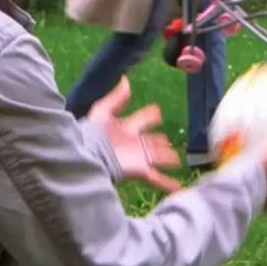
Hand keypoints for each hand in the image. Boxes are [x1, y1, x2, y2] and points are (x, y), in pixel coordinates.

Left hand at [87, 76, 181, 193]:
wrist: (88, 156)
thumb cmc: (93, 134)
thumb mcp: (103, 111)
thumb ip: (116, 97)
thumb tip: (126, 79)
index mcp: (127, 127)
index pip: (144, 118)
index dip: (151, 115)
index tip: (157, 112)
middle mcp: (135, 142)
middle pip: (153, 140)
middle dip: (160, 140)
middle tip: (167, 140)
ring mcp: (140, 157)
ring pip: (159, 157)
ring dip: (168, 158)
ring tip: (177, 160)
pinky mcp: (141, 171)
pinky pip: (157, 178)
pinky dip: (168, 183)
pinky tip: (178, 187)